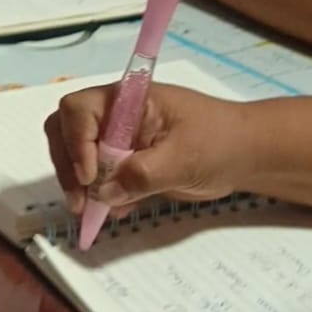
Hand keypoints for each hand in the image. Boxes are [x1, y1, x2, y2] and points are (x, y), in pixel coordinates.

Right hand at [45, 82, 250, 214]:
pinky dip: (96, 197)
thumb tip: (104, 193)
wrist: (245, 155)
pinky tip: (112, 211)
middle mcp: (115, 115)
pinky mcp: (125, 163)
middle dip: (68, 167)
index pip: (79, 110)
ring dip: (78, 185)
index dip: (75, 142)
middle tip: (81, 202)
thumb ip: (141, 174)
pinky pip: (97, 178)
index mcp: (127, 99)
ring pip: (75, 156)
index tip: (91, 177)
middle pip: (66, 131)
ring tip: (92, 212)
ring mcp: (117, 139)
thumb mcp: (183, 158)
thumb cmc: (220, 142)